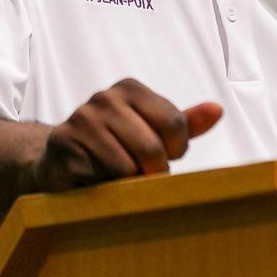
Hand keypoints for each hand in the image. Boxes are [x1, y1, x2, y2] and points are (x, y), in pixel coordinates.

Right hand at [32, 78, 222, 191]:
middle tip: (141, 172)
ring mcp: (81, 120)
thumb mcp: (153, 129)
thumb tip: (218, 110)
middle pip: (152, 148)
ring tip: (116, 175)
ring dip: (127, 182)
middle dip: (153, 170)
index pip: (175, 123)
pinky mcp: (64, 145)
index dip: (175, 149)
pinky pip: (100, 178)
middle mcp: (104, 98)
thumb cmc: (116, 144)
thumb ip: (186, 123)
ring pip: (126, 168)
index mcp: (131, 88)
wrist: (59, 158)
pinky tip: (95, 178)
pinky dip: (104, 187)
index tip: (165, 154)